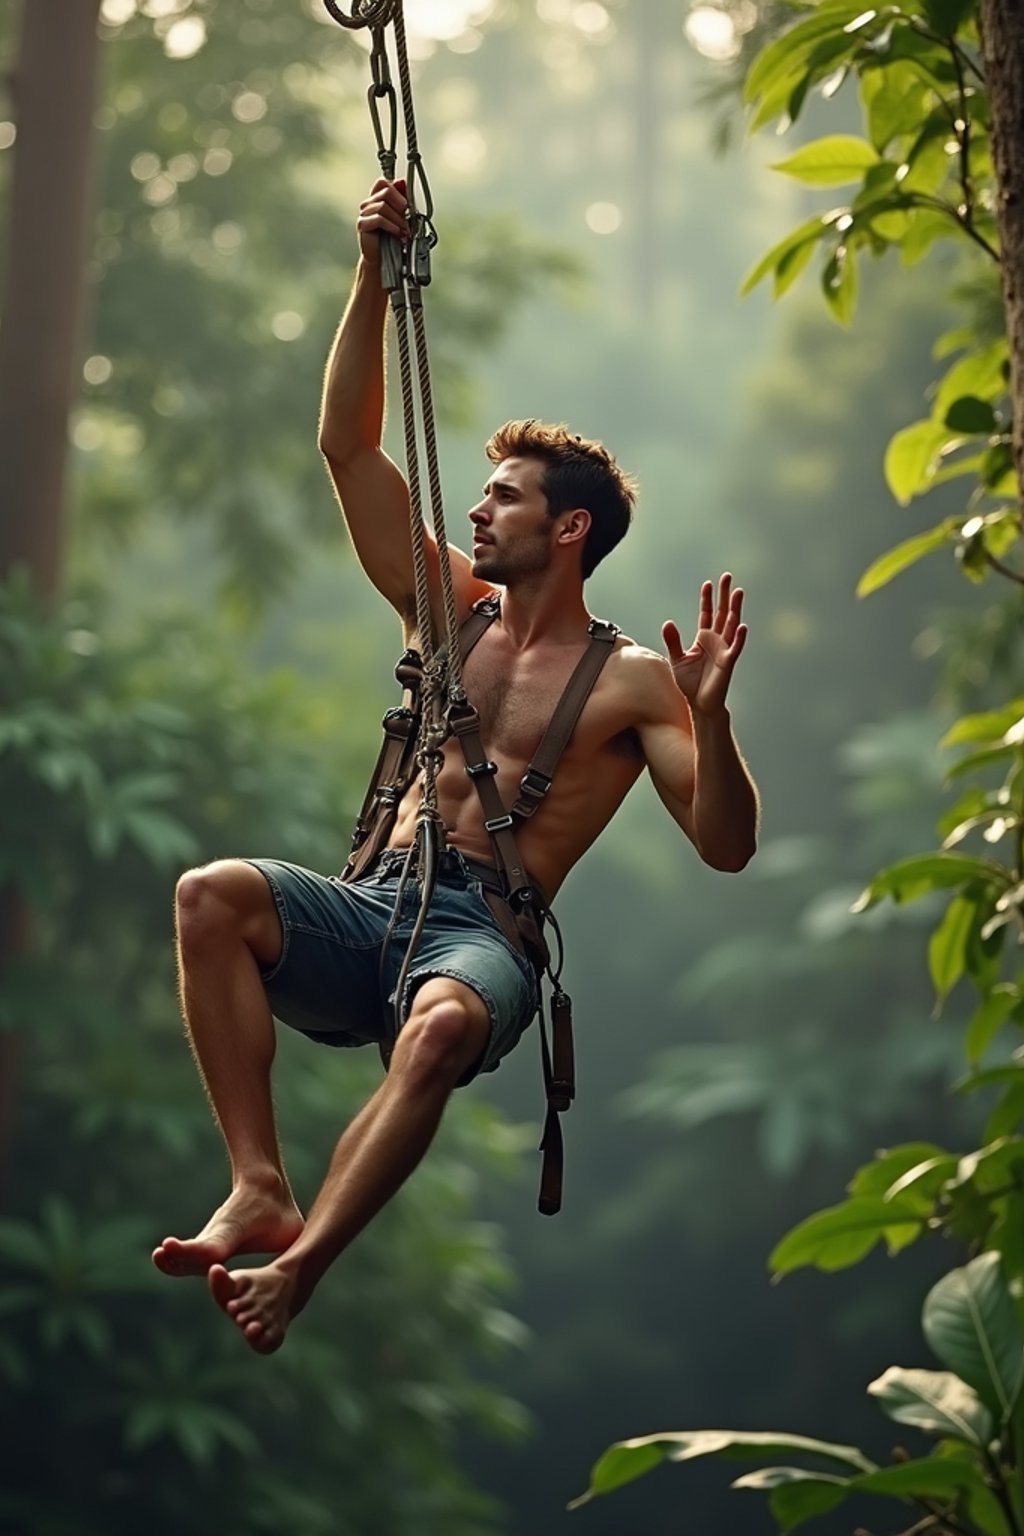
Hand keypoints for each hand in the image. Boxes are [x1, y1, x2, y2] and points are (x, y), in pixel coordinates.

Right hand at [356, 177, 409, 266]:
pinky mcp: (362, 225)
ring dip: (398, 219)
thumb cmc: (392, 238)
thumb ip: (401, 199)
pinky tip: (398, 234)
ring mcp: (364, 214)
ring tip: (405, 230)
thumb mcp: (401, 216)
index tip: (406, 203)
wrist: (384, 259)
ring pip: (383, 206)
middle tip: (408, 218)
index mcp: (376, 199)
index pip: (382, 183)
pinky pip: (379, 219)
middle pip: (386, 192)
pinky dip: (392, 226)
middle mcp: (368, 204)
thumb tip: (402, 181)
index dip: (396, 189)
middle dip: (401, 205)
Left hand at [662, 574, 746, 716]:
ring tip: (738, 592)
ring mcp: (723, 650)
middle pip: (722, 613)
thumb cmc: (689, 683)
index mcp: (703, 638)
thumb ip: (673, 641)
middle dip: (724, 595)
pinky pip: (735, 648)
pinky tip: (742, 626)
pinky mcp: (728, 663)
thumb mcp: (677, 659)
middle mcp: (716, 641)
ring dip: (735, 609)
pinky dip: (739, 637)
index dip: (707, 599)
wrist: (698, 705)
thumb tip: (668, 622)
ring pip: (731, 625)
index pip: (706, 613)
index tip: (707, 583)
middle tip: (727, 577)